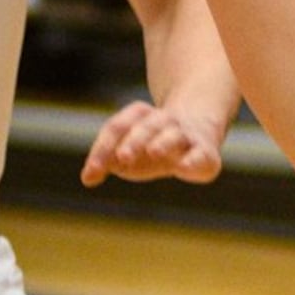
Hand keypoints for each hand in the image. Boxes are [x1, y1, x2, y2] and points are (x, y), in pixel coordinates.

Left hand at [80, 98, 226, 187]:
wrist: (199, 128)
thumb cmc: (155, 145)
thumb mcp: (129, 151)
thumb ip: (107, 161)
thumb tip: (88, 177)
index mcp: (140, 117)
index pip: (118, 128)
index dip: (103, 149)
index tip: (92, 173)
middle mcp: (163, 121)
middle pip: (146, 126)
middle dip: (134, 141)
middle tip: (122, 157)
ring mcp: (186, 135)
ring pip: (173, 135)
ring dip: (163, 142)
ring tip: (153, 152)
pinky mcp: (205, 153)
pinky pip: (200, 154)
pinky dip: (192, 160)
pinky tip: (182, 168)